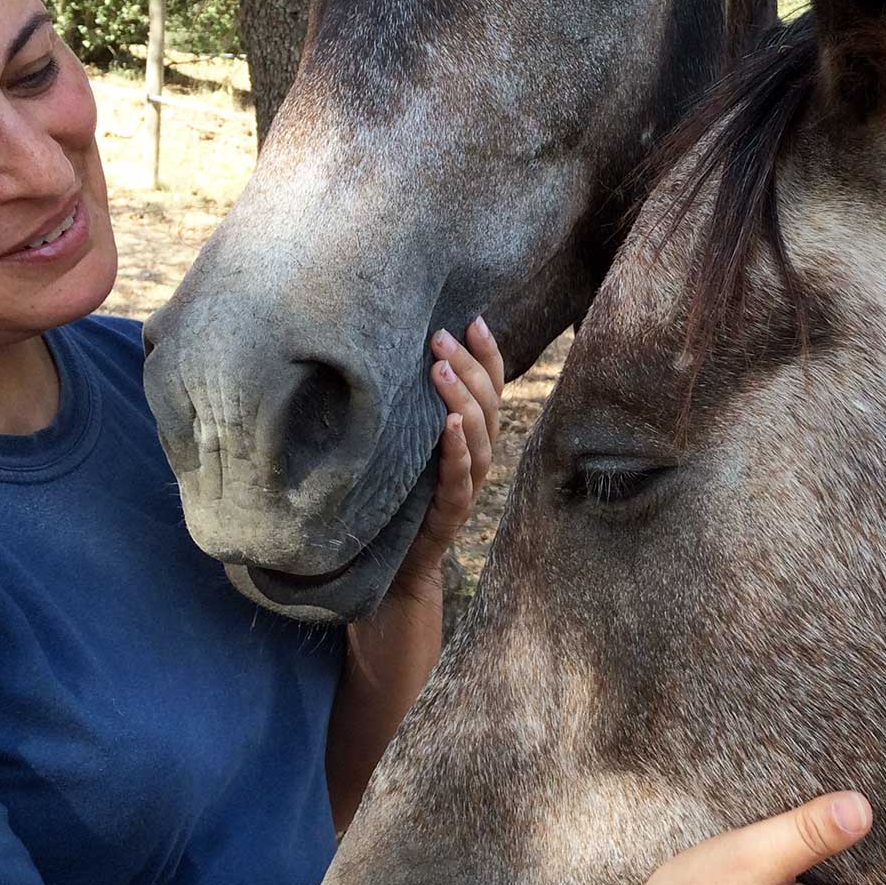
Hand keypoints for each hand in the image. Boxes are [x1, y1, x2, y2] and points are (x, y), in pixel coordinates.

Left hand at [395, 317, 504, 597]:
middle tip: (441, 338)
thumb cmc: (400, 496)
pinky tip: (449, 427)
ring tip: (441, 370)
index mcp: (472, 436)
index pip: (492, 387)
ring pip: (480, 436)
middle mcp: (478, 456)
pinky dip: (458, 451)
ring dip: (463, 400)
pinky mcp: (451, 512)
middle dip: (469, 366)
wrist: (394, 566)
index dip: (488, 353)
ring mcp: (468, 485)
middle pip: (488, 404)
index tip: (472, 319)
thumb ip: (414, 408)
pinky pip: (460, 478)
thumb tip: (394, 352)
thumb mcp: (408, 443)